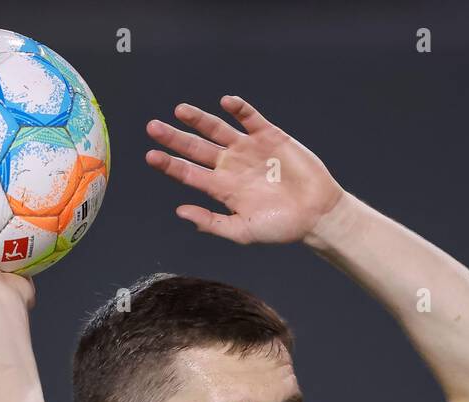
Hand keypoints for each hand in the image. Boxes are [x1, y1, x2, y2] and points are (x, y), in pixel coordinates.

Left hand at [145, 95, 345, 244]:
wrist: (317, 214)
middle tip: (153, 127)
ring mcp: (249, 149)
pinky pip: (250, 118)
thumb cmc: (282, 227)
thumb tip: (180, 211)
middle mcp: (231, 166)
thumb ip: (212, 222)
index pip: (189, 173)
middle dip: (175, 138)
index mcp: (222, 188)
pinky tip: (226, 103)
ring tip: (180, 111)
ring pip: (218, 129)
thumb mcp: (243, 232)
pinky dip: (239, 109)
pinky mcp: (270, 136)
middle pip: (196, 148)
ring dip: (199, 119)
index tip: (151, 156)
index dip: (170, 164)